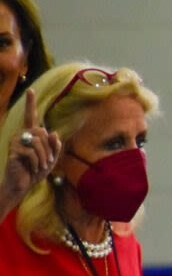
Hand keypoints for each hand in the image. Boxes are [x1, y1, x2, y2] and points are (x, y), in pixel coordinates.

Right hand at [1, 89, 60, 217]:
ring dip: (45, 157)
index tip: (30, 90)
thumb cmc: (37, 170)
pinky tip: (34, 168)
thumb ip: (55, 146)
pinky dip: (38, 162)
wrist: (22, 185)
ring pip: (38, 142)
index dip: (31, 104)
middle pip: (42, 132)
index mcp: (31, 134)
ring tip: (41, 166)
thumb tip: (54, 132)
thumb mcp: (51, 158)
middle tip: (47, 162)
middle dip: (49, 149)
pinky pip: (32, 152)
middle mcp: (21, 134)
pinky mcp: (13, 151)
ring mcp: (16, 142)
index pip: (32, 116)